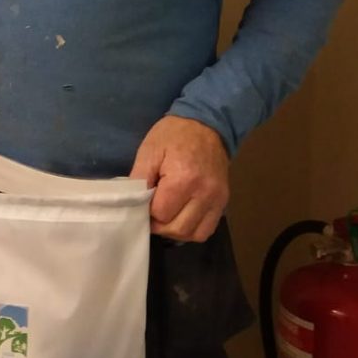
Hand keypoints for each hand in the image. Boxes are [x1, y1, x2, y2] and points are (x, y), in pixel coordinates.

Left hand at [129, 115, 229, 242]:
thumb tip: (133, 204)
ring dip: (175, 231)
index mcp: (183, 178)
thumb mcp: (149, 151)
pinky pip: (207, 229)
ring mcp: (217, 199)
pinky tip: (182, 217)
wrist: (207, 124)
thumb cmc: (173, 135)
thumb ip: (139, 179)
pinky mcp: (224, 201)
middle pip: (177, 229)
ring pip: (193, 234)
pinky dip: (192, 229)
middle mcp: (204, 193)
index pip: (160, 214)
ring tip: (167, 215)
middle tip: (152, 211)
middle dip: (160, 225)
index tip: (144, 201)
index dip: (147, 211)